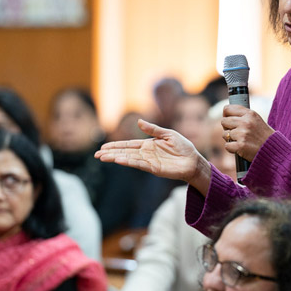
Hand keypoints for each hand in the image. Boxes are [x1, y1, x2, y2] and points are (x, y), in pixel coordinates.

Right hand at [95, 119, 211, 192]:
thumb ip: (153, 129)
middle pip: (125, 152)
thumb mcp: (168, 134)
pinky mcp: (155, 168)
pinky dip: (129, 162)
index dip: (116, 146)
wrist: (193, 160)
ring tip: (103, 158)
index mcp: (148, 145)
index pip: (128, 145)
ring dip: (116, 158)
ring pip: (129, 159)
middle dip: (111, 153)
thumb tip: (138, 121)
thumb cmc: (183, 147)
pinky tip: (120, 160)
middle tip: (97, 155)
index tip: (103, 147)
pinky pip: (139, 164)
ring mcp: (149, 162)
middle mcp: (146, 154)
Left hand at [220, 105, 274, 161]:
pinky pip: (227, 146)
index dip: (226, 115)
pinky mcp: (241, 146)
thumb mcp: (256, 120)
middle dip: (227, 128)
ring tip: (240, 141)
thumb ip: (243, 115)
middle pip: (224, 121)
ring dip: (229, 139)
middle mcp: (246, 122)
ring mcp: (243, 134)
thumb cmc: (264, 135)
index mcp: (250, 114)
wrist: (274, 150)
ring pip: (224, 134)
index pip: (228, 109)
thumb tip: (226, 114)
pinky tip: (239, 148)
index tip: (229, 120)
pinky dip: (231, 149)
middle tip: (235, 133)